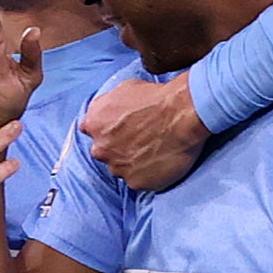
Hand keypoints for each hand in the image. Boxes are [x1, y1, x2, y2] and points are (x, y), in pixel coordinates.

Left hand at [79, 75, 208, 190]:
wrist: (182, 114)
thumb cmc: (156, 97)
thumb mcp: (123, 89)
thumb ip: (108, 105)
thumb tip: (108, 112)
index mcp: (94, 124)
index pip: (91, 131)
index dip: (106, 130)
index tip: (119, 130)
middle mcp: (100, 148)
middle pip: (105, 152)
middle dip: (118, 148)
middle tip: (141, 141)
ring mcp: (117, 168)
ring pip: (121, 169)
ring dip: (133, 162)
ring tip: (154, 151)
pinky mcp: (136, 182)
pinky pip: (140, 181)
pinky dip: (148, 174)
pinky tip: (161, 162)